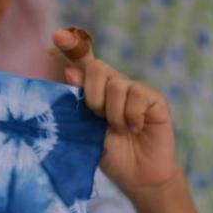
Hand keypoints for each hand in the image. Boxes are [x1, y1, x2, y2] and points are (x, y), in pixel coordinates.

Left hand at [52, 28, 177, 191]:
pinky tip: (135, 129)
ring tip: (120, 130)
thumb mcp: (87, 130)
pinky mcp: (155, 99)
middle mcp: (115, 85)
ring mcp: (136, 90)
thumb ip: (79, 102)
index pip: (83, 61)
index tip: (57, 35)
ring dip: (113, 113)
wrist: (137, 177)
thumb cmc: (111, 154)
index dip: (71, 45)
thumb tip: (69, 70)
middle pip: (97, 68)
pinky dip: (131, 116)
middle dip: (92, 95)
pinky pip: (137, 95)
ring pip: (116, 84)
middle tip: (98, 118)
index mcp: (95, 90)